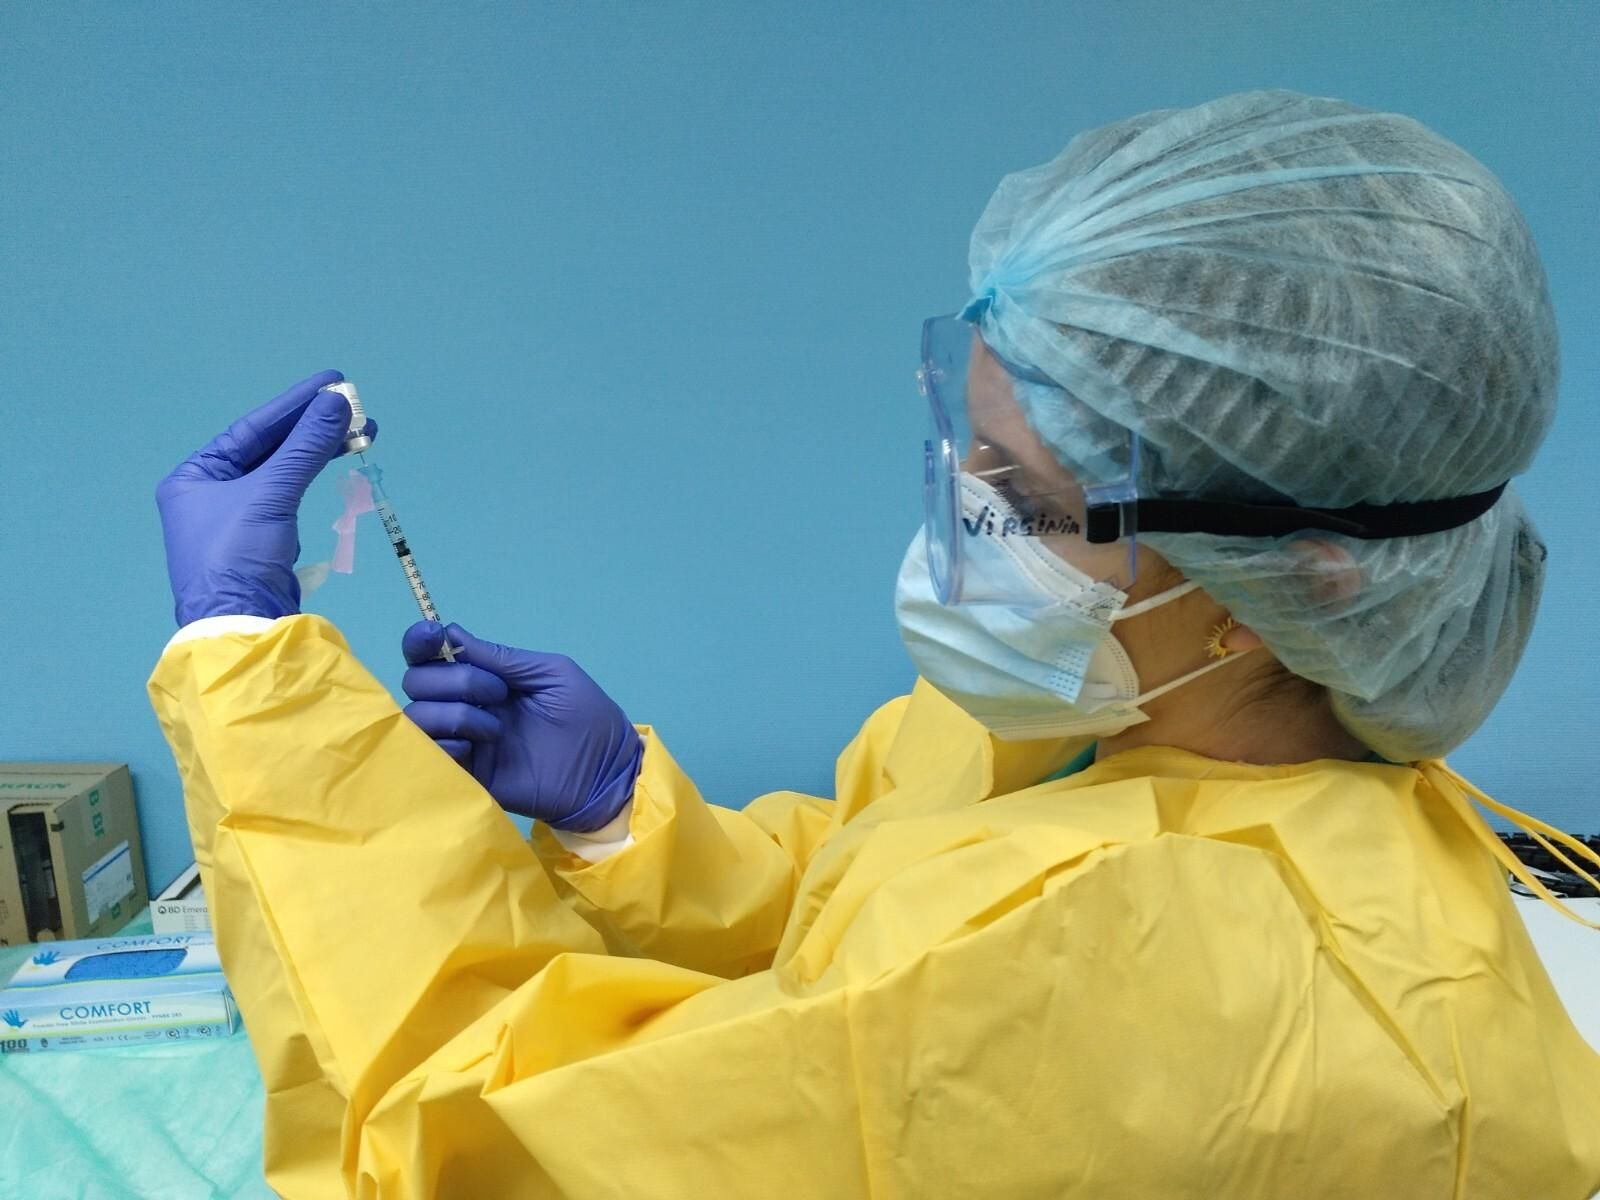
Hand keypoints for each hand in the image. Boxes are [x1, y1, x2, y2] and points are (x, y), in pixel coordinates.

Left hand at [155, 371, 374, 626]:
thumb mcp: (270, 494)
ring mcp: (236, 518)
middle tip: (356, 409)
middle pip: (270, 449)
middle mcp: (211, 493)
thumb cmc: (238, 553)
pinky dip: (313, 481)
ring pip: (284, 474)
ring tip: (360, 435)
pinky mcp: (261, 541)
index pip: (253, 429)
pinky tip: (334, 468)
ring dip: (319, 453)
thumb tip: (337, 403)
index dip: (295, 404)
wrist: (241, 623)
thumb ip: (305, 447)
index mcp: (196, 476)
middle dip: (314, 429)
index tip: (334, 383)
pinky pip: (289, 498)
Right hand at [401, 622, 642, 831]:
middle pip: (417, 682)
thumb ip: (502, 657)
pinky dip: (446, 744)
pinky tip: (478, 747)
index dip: (421, 642)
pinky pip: (430, 754)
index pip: (431, 656)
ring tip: (495, 728)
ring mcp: (462, 740)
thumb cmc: (587, 718)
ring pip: (417, 717)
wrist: (606, 773)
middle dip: (452, 680)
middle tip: (498, 693)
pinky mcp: (466, 775)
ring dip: (452, 714)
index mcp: (484, 678)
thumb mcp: (552, 673)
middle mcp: (465, 705)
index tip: (436, 638)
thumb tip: (451, 632)